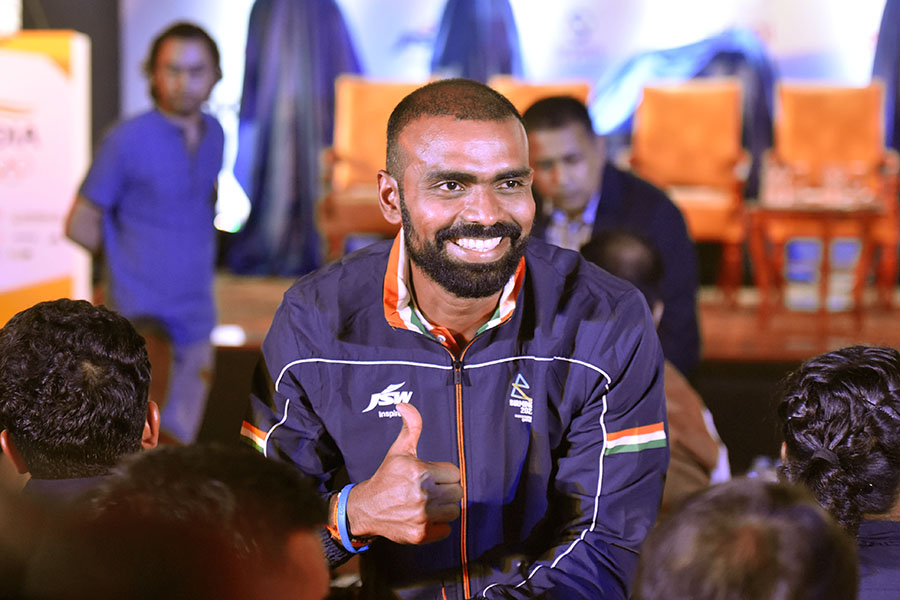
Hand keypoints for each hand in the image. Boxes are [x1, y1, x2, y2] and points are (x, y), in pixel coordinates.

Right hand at [346, 402, 461, 543]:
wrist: (366, 508)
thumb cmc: (386, 477)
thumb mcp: (399, 451)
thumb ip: (411, 427)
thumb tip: (404, 404)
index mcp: (421, 471)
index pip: (455, 473)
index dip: (444, 474)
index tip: (432, 476)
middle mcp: (423, 494)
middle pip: (457, 492)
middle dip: (446, 491)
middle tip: (431, 490)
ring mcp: (422, 516)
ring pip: (454, 511)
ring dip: (444, 508)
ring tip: (428, 504)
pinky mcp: (420, 534)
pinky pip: (446, 529)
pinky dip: (438, 526)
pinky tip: (424, 518)